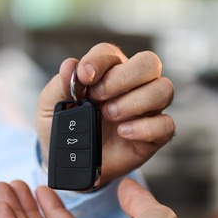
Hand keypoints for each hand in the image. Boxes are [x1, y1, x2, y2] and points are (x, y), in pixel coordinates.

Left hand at [36, 43, 174, 185]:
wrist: (71, 164)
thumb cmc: (64, 130)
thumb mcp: (51, 107)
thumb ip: (60, 85)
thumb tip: (70, 66)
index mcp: (107, 72)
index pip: (111, 53)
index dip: (99, 60)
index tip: (85, 76)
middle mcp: (133, 86)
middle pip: (149, 63)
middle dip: (124, 77)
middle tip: (99, 97)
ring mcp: (147, 110)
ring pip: (164, 89)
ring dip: (136, 101)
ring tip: (110, 115)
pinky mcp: (154, 135)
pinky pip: (166, 124)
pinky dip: (146, 127)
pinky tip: (123, 132)